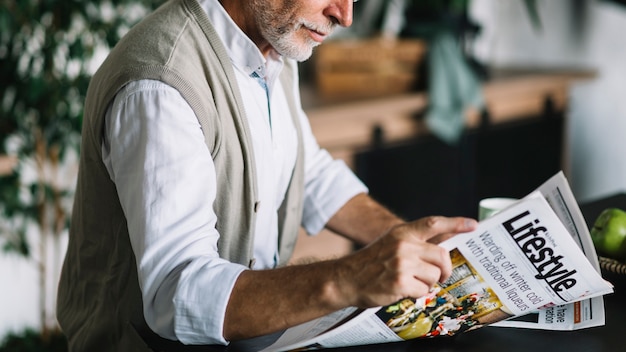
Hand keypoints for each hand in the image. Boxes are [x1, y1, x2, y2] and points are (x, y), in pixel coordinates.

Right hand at [332, 216, 476, 308]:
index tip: (473, 225)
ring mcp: (402, 263)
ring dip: (428, 283)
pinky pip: (424, 291)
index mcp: (402, 233)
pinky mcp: (400, 282)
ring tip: (412, 283)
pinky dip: (417, 294)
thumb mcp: (392, 244)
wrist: (346, 279)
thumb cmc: (371, 263)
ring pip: (435, 276)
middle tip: (439, 276)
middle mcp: (403, 245)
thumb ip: (416, 242)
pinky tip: (403, 290)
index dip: (455, 223)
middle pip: (441, 255)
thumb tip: (445, 244)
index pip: (433, 224)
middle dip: (444, 269)